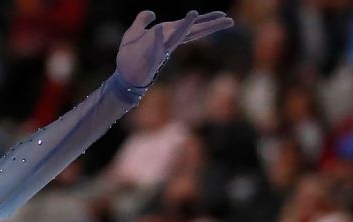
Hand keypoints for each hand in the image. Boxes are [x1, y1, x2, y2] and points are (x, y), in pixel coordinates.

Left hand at [116, 10, 233, 87]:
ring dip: (184, 26)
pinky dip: (157, 38)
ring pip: (176, 36)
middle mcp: (168, 42)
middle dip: (210, 26)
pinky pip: (154, 46)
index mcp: (167, 34)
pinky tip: (159, 29)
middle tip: (230, 20)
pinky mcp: (150, 58)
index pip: (191, 26)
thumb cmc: (129, 57)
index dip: (206, 20)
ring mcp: (161, 50)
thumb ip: (142, 20)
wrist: (121, 77)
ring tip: (194, 13)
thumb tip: (152, 13)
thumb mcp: (134, 32)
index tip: (222, 14)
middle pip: (193, 32)